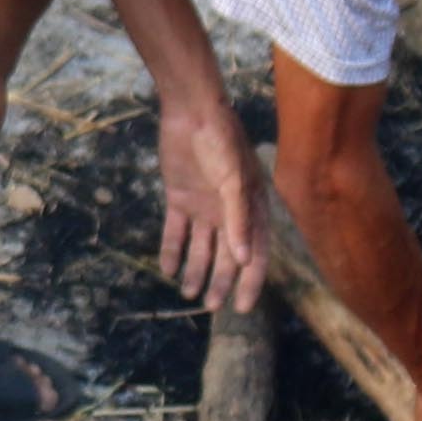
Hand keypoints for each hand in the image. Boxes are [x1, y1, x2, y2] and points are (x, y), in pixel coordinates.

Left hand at [153, 112, 268, 310]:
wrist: (191, 112)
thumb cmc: (221, 143)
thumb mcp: (234, 182)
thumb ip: (239, 220)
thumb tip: (244, 260)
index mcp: (251, 209)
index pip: (254, 254)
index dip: (250, 282)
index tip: (241, 308)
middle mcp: (229, 212)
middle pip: (226, 256)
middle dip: (220, 282)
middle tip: (210, 308)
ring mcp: (204, 206)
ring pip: (201, 248)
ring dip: (196, 270)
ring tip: (189, 294)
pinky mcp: (180, 198)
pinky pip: (176, 231)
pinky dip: (172, 250)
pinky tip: (167, 269)